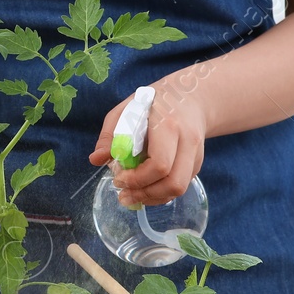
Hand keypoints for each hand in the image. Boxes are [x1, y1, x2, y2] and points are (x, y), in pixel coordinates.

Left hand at [89, 78, 206, 206]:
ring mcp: (196, 153)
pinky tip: (144, 188)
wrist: (189, 96)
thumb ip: (109, 135)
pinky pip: (181, 185)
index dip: (138, 179)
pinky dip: (161, 192)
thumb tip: (96, 160)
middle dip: (146, 194)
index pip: (160, 164)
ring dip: (154, 197)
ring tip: (132, 196)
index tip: (118, 179)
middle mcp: (188, 141)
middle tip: (124, 195)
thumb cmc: (153, 102)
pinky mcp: (197, 163)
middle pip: (174, 182)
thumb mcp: (125, 109)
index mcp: (168, 125)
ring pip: (180, 188)